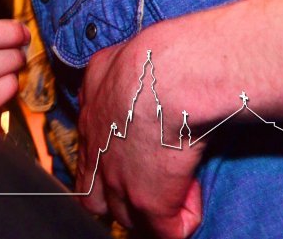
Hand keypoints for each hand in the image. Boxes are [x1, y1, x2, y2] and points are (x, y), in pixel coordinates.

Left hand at [77, 40, 202, 238]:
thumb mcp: (107, 63)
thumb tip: (105, 78)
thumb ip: (101, 79)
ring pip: (129, 220)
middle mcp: (96, 157)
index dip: (108, 170)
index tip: (134, 161)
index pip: (87, 163)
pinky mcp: (149, 203)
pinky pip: (167, 231)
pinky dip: (183, 219)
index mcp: (88, 123)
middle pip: (96, 201)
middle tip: (152, 186)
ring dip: (155, 210)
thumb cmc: (148, 60)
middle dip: (121, 201)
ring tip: (181, 186)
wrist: (166, 77)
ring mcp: (119, 183)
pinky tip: (194, 193)